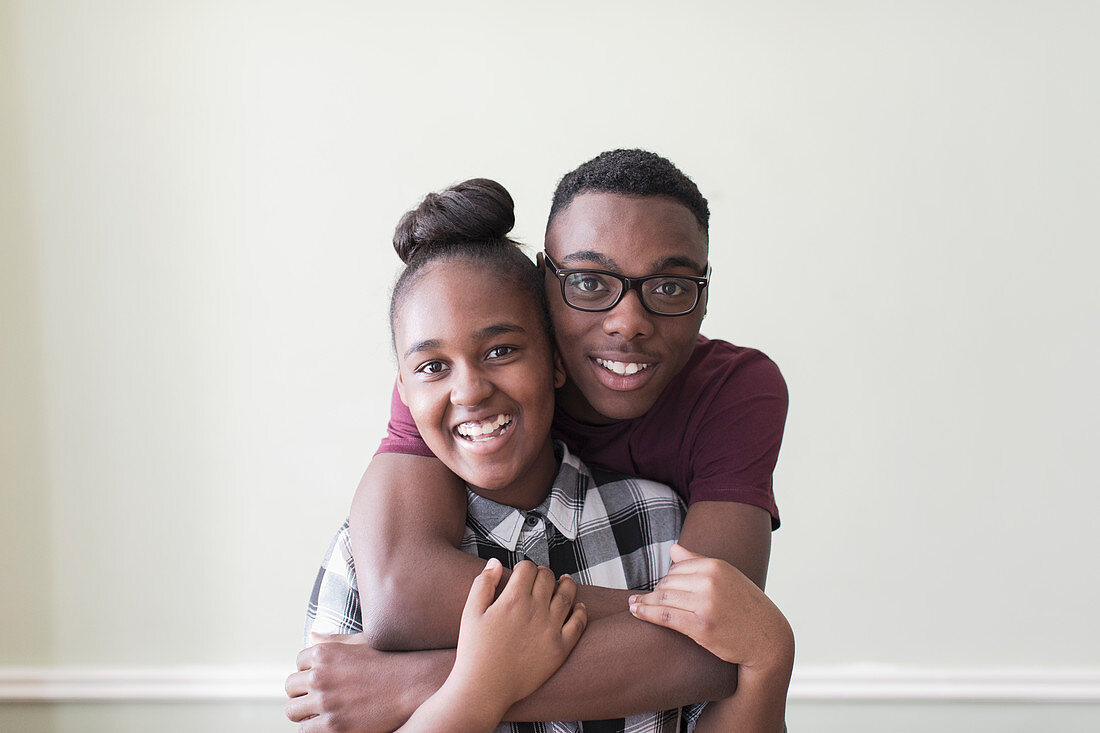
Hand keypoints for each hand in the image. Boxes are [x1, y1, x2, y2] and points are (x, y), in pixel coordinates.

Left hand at [284, 633, 448, 732]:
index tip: (322, 679)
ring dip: (304, 712)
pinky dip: (314, 728)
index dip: (309, 671)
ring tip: (321, 713)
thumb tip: (311, 634)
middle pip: (290, 687)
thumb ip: (334, 641)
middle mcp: (319, 676)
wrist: (413, 686)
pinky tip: (330, 723)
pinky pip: (306, 730)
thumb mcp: (361, 643)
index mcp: (324, 653)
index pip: (299, 662)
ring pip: (293, 711)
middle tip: (317, 698)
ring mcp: (325, 702)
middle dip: (302, 693)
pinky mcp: (333, 725)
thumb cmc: (390, 662)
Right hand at [447, 558, 588, 711]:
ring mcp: (551, 629)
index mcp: (513, 599)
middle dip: (543, 573)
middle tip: (541, 577)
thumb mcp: (470, 613)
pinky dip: (581, 611)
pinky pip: (578, 623)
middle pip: (548, 577)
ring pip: (567, 595)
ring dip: (566, 584)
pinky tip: (579, 607)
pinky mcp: (560, 648)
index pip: (528, 568)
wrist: (485, 689)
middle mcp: (535, 610)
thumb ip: (483, 584)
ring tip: (565, 582)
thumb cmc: (475, 653)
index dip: (525, 566)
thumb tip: (495, 563)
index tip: (523, 571)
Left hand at [628, 544, 793, 672]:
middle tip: (647, 601)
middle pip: (667, 583)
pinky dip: (646, 613)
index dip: (666, 580)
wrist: (767, 640)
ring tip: (634, 605)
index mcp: (716, 565)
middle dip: (656, 593)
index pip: (676, 568)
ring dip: (645, 602)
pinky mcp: (701, 626)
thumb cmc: (746, 608)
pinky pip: (665, 616)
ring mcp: (706, 603)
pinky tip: (636, 612)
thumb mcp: (727, 577)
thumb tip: (672, 548)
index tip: (658, 590)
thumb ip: (697, 561)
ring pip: (663, 598)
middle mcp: (710, 581)